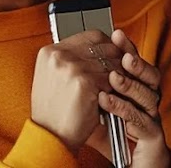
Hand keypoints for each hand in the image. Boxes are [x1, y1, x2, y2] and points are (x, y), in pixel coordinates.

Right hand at [31, 30, 124, 149]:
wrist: (50, 136)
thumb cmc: (56, 111)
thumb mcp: (57, 77)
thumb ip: (76, 58)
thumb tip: (108, 44)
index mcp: (50, 51)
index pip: (94, 36)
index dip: (109, 47)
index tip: (115, 58)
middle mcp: (59, 54)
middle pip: (107, 48)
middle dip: (118, 63)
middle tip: (119, 78)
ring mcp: (71, 66)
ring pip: (113, 64)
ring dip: (120, 77)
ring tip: (115, 90)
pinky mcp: (84, 80)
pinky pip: (114, 79)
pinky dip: (117, 89)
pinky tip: (111, 98)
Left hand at [90, 29, 170, 167]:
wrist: (117, 160)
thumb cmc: (102, 132)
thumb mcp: (90, 101)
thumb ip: (88, 79)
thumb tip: (71, 53)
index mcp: (137, 89)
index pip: (137, 63)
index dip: (128, 48)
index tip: (116, 34)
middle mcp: (149, 99)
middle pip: (150, 74)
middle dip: (135, 61)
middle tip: (122, 53)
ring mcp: (152, 115)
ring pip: (149, 94)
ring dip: (130, 84)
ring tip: (113, 78)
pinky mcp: (152, 133)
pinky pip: (140, 118)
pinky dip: (122, 108)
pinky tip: (106, 101)